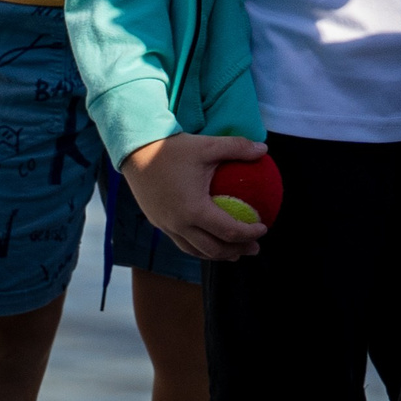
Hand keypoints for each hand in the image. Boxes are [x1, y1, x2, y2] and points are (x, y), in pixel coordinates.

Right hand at [120, 133, 271, 261]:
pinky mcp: (158, 223)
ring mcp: (166, 226)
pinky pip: (182, 242)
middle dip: (237, 252)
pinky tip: (208, 239)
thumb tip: (264, 150)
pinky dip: (199, 247)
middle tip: (254, 248)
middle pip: (213, 249)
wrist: (136, 152)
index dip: (249, 234)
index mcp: (194, 210)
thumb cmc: (174, 148)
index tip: (264, 228)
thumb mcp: (208, 145)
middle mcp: (179, 224)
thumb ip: (238, 148)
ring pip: (195, 251)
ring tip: (234, 252)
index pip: (228, 231)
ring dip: (217, 254)